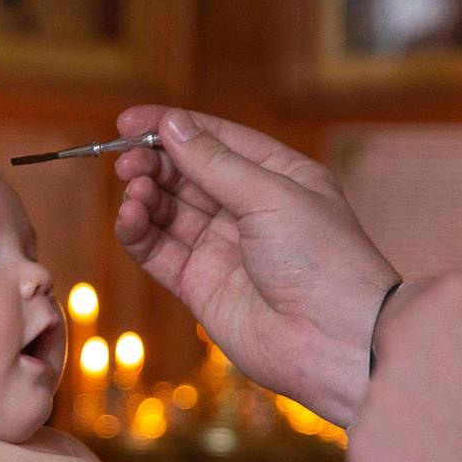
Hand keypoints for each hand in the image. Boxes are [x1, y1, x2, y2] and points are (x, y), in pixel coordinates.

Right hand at [112, 106, 398, 423]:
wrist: (335, 341)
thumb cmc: (323, 261)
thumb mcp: (271, 196)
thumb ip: (215, 163)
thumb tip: (174, 125)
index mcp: (278, 177)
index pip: (216, 140)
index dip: (172, 127)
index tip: (129, 121)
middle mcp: (249, 210)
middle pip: (187, 174)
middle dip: (154, 163)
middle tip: (127, 161)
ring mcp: (223, 249)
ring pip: (169, 211)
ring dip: (145, 197)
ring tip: (134, 191)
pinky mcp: (201, 286)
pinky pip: (159, 251)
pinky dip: (139, 232)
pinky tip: (130, 217)